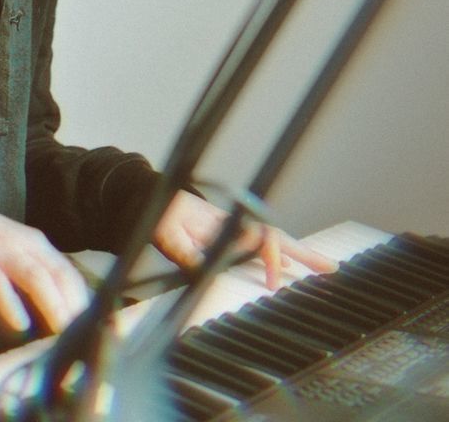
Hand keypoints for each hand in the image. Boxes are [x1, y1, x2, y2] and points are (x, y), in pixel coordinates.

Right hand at [0, 203, 89, 333]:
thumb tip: (61, 316)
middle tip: (86, 336)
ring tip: (64, 331)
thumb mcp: (18, 258)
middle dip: (74, 305)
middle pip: (58, 275)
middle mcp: (26, 246)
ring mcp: (1, 251)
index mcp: (39, 247)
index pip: (69, 274)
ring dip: (52, 304)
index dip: (84, 299)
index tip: (98, 327)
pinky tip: (19, 323)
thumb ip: (38, 280)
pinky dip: (9, 302)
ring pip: (34, 277)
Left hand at [153, 190, 337, 289]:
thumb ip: (185, 251)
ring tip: (323, 267)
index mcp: (224, 222)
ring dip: (298, 254)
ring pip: (273, 241)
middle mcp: (235, 224)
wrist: (150, 196)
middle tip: (331, 268)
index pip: (261, 240)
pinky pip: (262, 245)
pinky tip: (288, 268)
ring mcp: (235, 228)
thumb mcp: (167, 234)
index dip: (271, 260)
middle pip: (277, 237)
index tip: (273, 284)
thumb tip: (205, 268)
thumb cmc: (159, 215)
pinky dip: (280, 255)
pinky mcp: (230, 234)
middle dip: (305, 253)